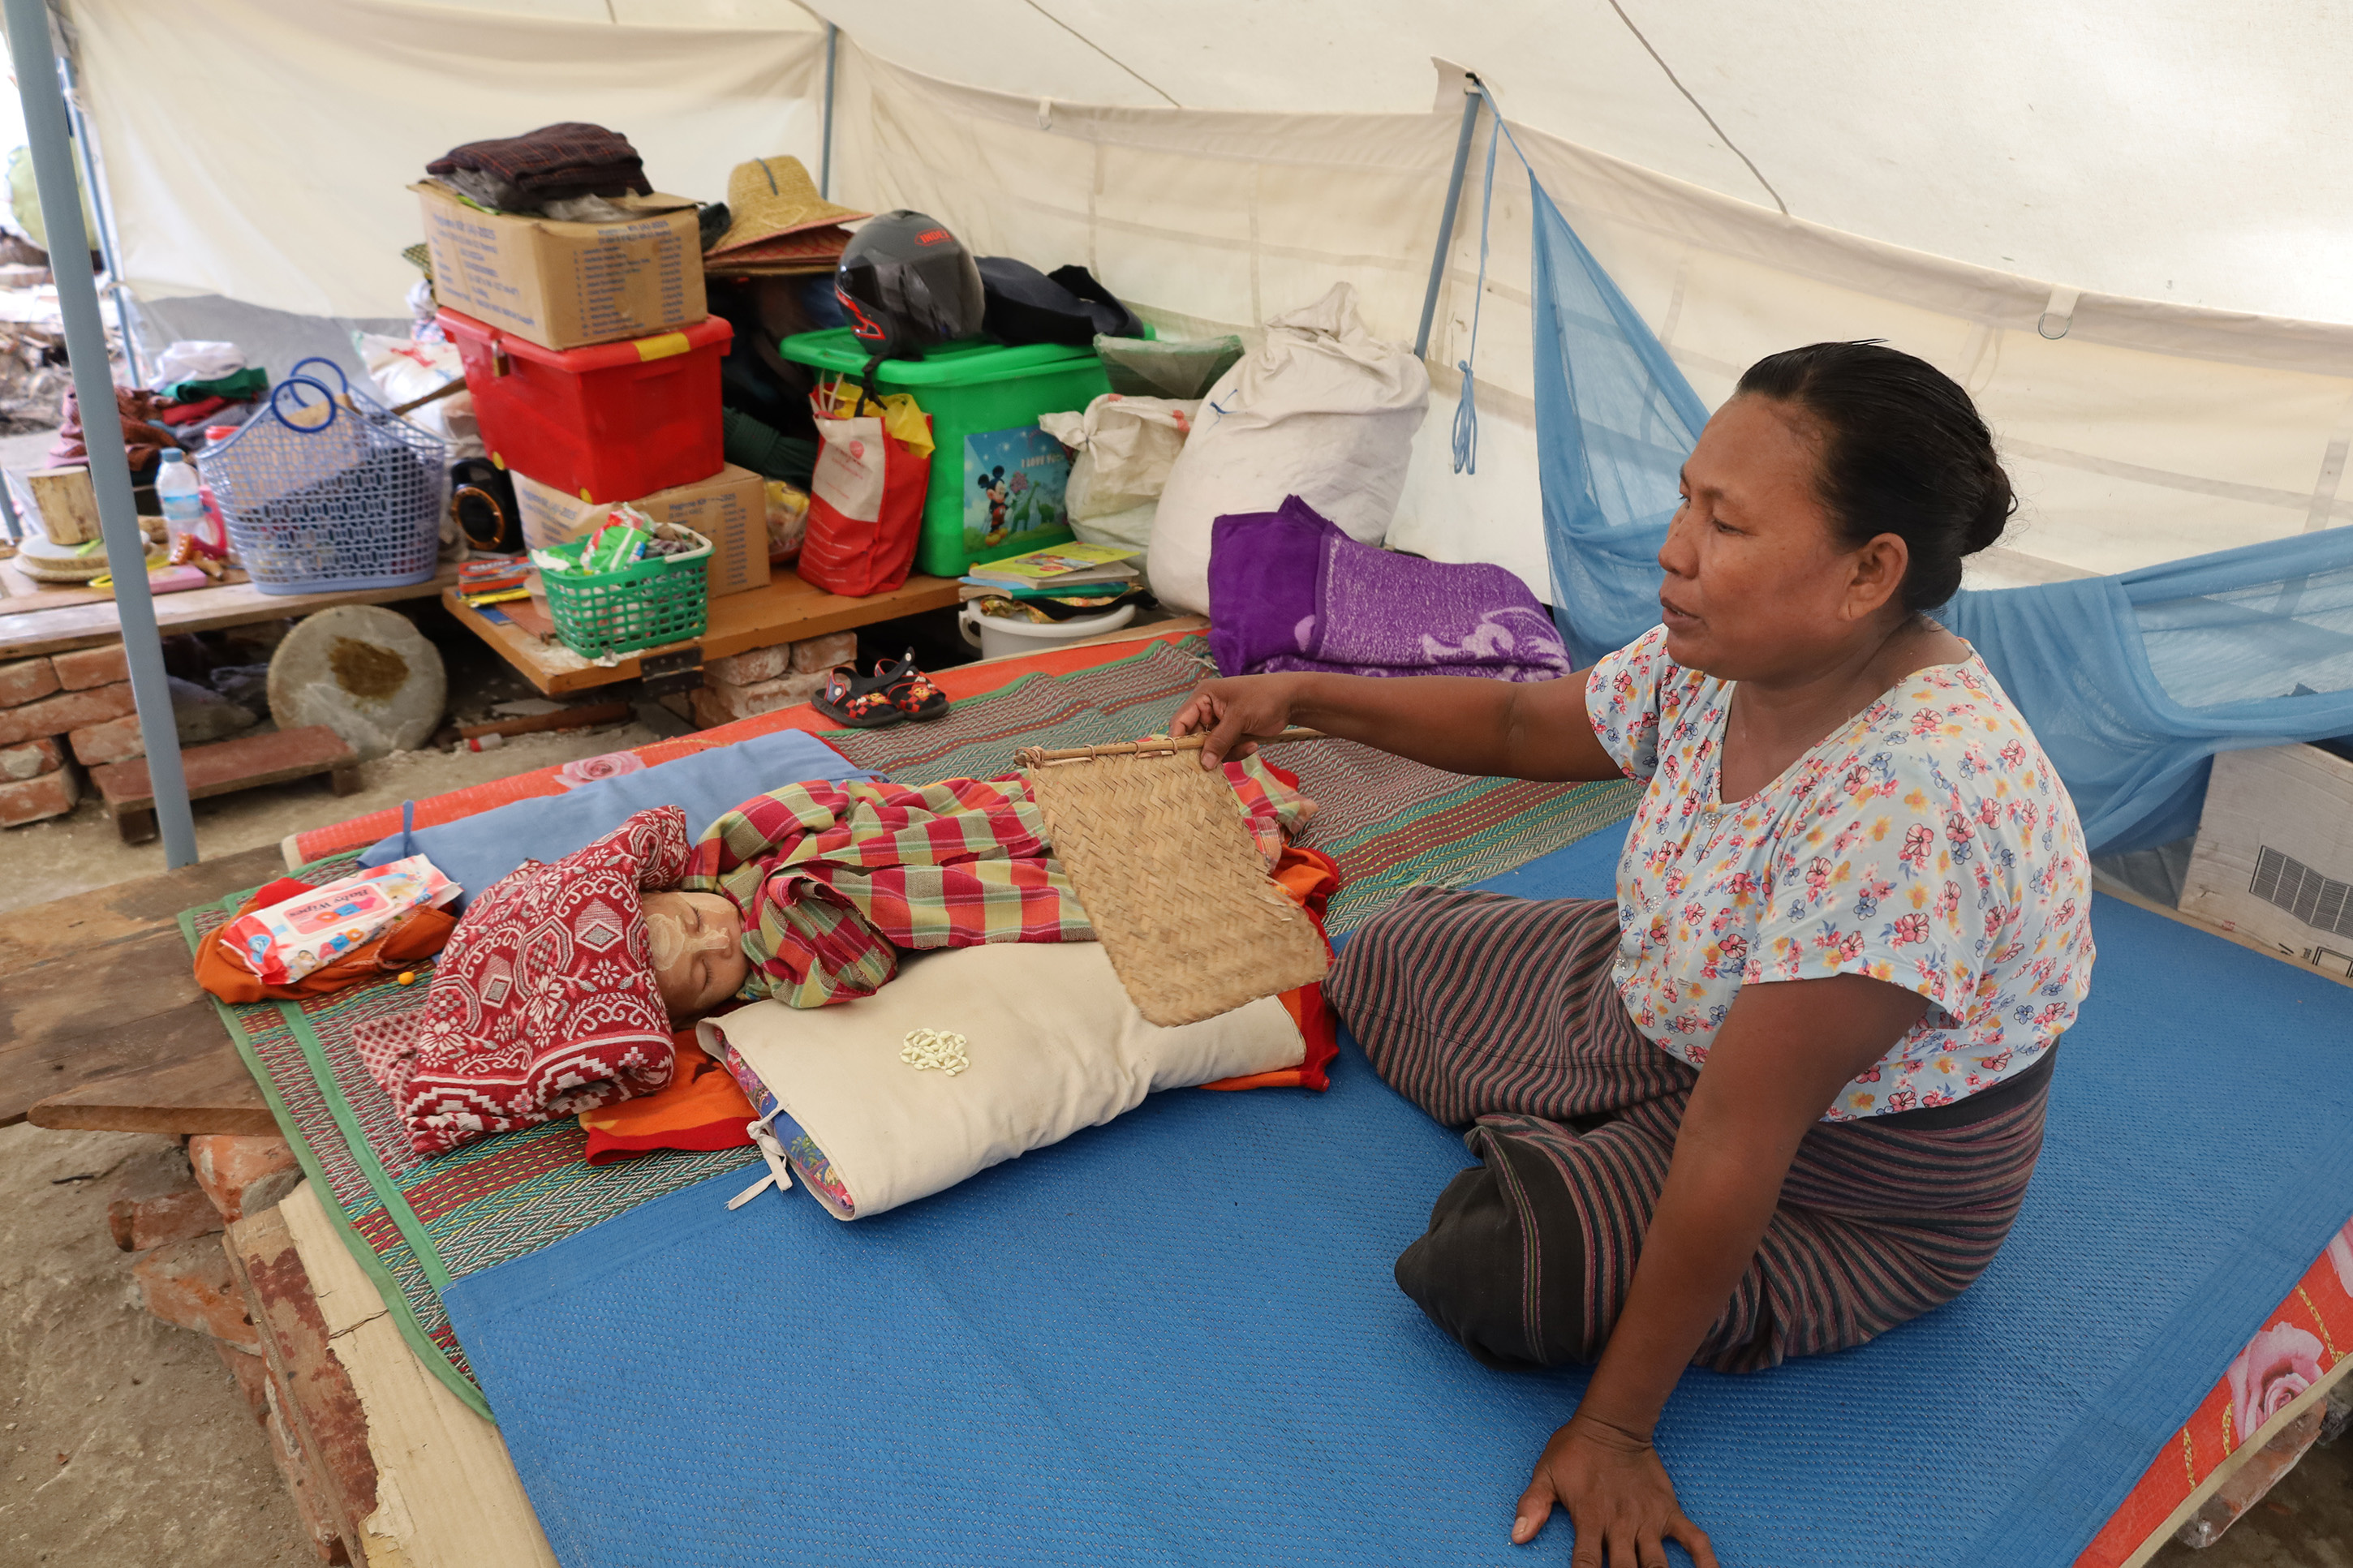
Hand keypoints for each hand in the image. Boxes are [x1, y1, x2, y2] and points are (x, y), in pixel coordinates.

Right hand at [1168, 675, 1301, 766]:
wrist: (1292, 700)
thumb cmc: (1264, 698)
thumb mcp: (1239, 718)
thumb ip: (1219, 741)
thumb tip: (1203, 763)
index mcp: (1203, 697)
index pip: (1181, 722)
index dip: (1179, 741)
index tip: (1183, 761)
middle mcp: (1207, 709)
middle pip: (1195, 738)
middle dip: (1208, 750)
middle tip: (1217, 762)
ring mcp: (1219, 723)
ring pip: (1211, 748)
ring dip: (1228, 751)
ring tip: (1248, 744)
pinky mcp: (1230, 734)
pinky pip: (1225, 749)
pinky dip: (1237, 751)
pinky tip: (1253, 744)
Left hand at [1512, 1414, 1715, 1566]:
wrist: (1613, 1424)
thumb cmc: (1575, 1451)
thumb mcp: (1546, 1474)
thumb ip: (1532, 1505)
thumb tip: (1518, 1536)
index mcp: (1589, 1519)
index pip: (1585, 1564)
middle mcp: (1620, 1524)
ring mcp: (1648, 1520)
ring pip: (1658, 1565)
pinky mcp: (1669, 1512)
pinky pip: (1694, 1540)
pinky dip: (1705, 1562)